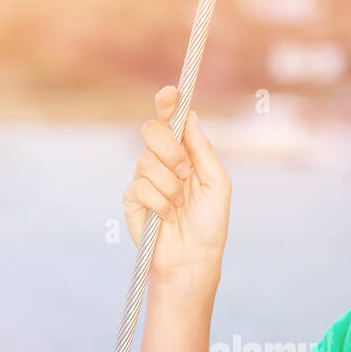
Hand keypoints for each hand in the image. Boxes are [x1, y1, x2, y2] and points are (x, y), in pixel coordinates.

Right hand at [122, 85, 230, 286]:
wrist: (194, 258)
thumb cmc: (209, 222)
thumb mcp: (217, 183)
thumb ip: (203, 150)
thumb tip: (189, 116)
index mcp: (184, 153)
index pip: (170, 120)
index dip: (167, 102)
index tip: (171, 93)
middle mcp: (162, 161)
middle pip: (151, 130)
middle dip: (168, 148)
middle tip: (184, 170)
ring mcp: (145, 179)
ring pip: (146, 161)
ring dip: (169, 185)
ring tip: (180, 204)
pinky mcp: (133, 199)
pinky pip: (140, 187)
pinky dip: (159, 203)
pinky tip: (168, 217)